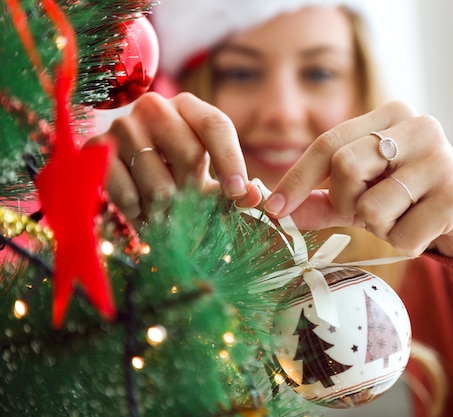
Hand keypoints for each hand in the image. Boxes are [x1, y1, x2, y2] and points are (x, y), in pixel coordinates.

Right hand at [86, 92, 261, 222]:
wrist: (126, 180)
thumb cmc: (178, 177)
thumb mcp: (209, 181)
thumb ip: (235, 190)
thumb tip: (256, 196)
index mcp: (189, 107)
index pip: (215, 125)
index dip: (230, 160)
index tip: (239, 192)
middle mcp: (155, 107)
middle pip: (189, 155)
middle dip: (193, 191)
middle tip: (188, 206)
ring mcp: (122, 126)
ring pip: (159, 185)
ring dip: (166, 211)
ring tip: (163, 210)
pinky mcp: (95, 150)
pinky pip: (127, 196)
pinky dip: (138, 214)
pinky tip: (140, 211)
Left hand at [263, 101, 452, 258]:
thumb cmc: (407, 200)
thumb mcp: (360, 196)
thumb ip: (321, 200)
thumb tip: (278, 211)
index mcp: (390, 115)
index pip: (328, 142)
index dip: (296, 178)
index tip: (274, 209)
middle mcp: (418, 125)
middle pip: (345, 166)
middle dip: (345, 202)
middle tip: (364, 212)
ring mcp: (441, 157)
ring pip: (371, 206)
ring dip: (378, 226)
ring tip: (403, 218)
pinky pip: (401, 233)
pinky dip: (404, 242)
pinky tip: (425, 229)